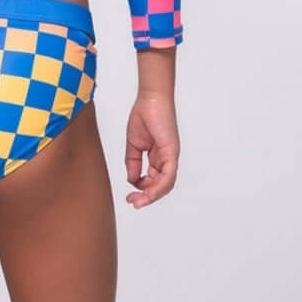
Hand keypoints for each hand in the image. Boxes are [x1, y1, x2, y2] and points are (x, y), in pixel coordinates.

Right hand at [124, 93, 178, 207]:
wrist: (150, 99)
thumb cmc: (144, 115)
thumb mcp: (134, 145)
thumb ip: (133, 163)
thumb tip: (132, 180)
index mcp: (158, 158)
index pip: (153, 181)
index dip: (142, 191)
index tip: (130, 196)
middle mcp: (167, 159)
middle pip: (161, 186)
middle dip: (146, 197)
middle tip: (133, 202)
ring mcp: (171, 156)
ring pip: (166, 184)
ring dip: (152, 195)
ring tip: (138, 201)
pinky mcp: (171, 151)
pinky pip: (168, 174)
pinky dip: (159, 185)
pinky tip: (149, 192)